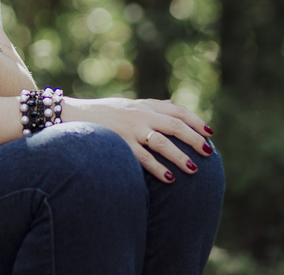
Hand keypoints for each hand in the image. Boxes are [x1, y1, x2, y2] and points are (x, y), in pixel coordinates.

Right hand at [62, 97, 215, 182]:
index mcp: (145, 105)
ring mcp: (131, 129)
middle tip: (208, 151)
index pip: (177, 110)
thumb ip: (151, 105)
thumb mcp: (128, 104)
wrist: (72, 115)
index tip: (210, 132)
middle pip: (175, 125)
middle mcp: (141, 115)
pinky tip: (170, 178)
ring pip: (163, 141)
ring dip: (180, 156)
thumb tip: (171, 104)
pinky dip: (158, 168)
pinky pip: (144, 157)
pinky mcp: (121, 144)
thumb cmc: (103, 113)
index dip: (195, 121)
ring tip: (194, 169)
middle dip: (194, 138)